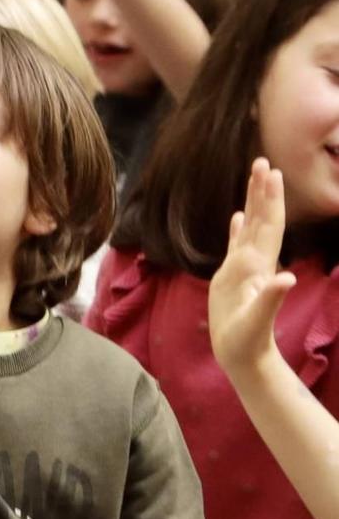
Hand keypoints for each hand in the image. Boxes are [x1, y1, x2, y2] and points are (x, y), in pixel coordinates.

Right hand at [209, 158, 296, 380]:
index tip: (271, 173)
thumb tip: (286, 277)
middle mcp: (253, 263)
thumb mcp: (257, 321)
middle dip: (262, 192)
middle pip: (260, 220)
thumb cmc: (247, 342)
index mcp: (257, 267)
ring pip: (249, 228)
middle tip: (263, 161)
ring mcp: (243, 269)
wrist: (245, 356)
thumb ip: (272, 298)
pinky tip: (236, 216)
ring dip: (252, 203)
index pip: (266, 227)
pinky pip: (235, 245)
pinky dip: (236, 229)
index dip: (269, 200)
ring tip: (254, 178)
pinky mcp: (231, 278)